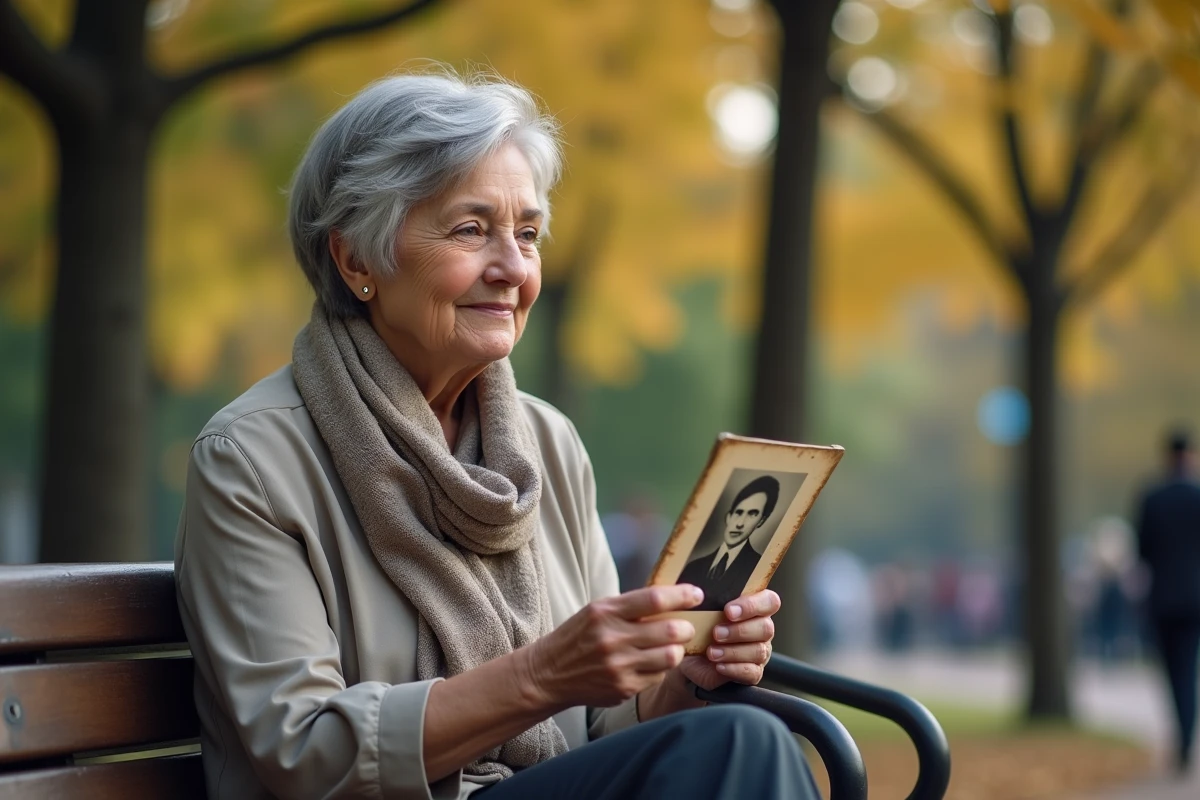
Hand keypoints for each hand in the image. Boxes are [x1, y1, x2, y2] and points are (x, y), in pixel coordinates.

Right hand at [523, 584, 701, 710]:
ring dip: (676, 649)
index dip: (682, 596)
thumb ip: (630, 607)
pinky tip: (650, 663)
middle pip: (671, 630)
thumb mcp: (597, 611)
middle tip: (686, 626)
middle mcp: (613, 638)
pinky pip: (658, 676)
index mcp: (606, 612)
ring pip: (671, 656)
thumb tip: (671, 599)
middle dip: (686, 627)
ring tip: (670, 646)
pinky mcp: (624, 688)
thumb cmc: (578, 636)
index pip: (654, 599)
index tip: (696, 595)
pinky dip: (660, 668)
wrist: (549, 673)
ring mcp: (620, 666)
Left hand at [679, 589, 779, 691]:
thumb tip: (701, 594)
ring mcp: (760, 652)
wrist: (691, 658)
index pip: (769, 601)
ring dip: (733, 651)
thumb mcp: (703, 613)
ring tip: (712, 652)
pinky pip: (752, 672)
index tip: (728, 610)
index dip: (752, 605)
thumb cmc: (701, 629)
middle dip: (739, 631)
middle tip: (716, 633)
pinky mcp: (753, 672)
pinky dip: (734, 668)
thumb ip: (712, 603)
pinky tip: (719, 665)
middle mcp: (762, 629)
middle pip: (766, 628)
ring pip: (759, 651)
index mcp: (755, 608)